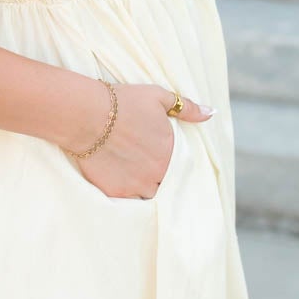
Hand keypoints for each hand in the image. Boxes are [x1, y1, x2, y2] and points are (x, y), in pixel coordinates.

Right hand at [65, 83, 213, 198]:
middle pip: (164, 182)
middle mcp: (157, 172)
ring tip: (130, 175)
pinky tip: (116, 180)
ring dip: (143, 187)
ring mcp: (136, 185)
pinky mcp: (116, 192)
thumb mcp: (158, 97)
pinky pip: (126, 201)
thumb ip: (187, 108)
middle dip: (156, 176)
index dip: (169, 163)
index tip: (157, 156)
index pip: (179, 167)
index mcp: (170, 151)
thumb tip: (211, 113)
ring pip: (147, 195)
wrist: (87, 115)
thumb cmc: (123, 102)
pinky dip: (124, 193)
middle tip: (142, 165)